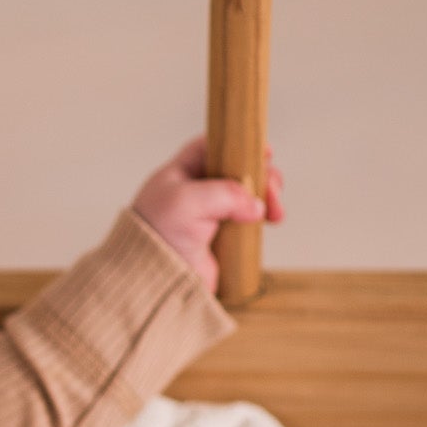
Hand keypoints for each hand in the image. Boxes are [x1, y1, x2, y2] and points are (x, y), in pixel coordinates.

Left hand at [129, 132, 284, 294]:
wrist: (150, 280)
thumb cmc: (157, 235)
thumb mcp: (189, 200)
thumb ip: (226, 193)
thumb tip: (257, 206)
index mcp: (179, 175)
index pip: (211, 149)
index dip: (237, 146)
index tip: (263, 152)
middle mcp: (194, 193)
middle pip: (237, 172)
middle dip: (260, 177)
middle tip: (273, 192)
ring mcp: (207, 216)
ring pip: (246, 197)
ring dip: (266, 199)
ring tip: (275, 214)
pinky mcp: (219, 240)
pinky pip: (246, 223)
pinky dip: (262, 220)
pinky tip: (270, 222)